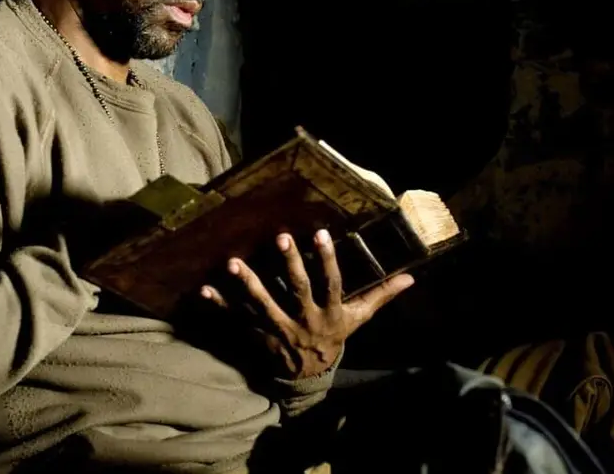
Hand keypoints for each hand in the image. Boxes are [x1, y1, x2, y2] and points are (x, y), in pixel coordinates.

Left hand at [200, 229, 414, 379]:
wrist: (310, 378)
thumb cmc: (334, 339)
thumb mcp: (359, 319)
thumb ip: (381, 296)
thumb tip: (411, 277)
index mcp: (330, 313)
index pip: (331, 283)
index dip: (327, 260)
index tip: (321, 234)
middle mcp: (304, 320)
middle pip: (297, 290)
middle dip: (289, 264)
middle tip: (280, 237)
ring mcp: (279, 329)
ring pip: (263, 305)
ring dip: (247, 285)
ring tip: (232, 263)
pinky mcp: (258, 336)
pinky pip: (236, 320)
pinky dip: (219, 306)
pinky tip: (203, 290)